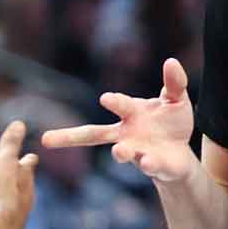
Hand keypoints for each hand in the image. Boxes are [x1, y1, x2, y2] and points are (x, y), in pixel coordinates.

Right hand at [0, 120, 38, 226]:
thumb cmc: (3, 192)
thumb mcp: (5, 162)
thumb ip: (11, 145)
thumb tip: (19, 123)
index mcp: (24, 180)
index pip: (28, 166)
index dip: (29, 161)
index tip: (32, 157)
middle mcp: (25, 200)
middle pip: (26, 188)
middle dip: (24, 181)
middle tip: (24, 176)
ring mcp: (17, 219)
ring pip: (18, 207)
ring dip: (15, 201)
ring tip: (13, 200)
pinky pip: (7, 223)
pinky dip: (4, 219)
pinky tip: (0, 225)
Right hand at [41, 58, 195, 182]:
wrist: (180, 152)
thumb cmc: (171, 122)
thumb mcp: (177, 99)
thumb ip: (174, 82)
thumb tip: (171, 61)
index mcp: (131, 113)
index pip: (120, 105)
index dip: (115, 102)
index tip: (106, 99)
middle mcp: (126, 134)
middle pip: (93, 134)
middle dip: (71, 136)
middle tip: (48, 140)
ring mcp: (137, 152)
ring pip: (122, 153)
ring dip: (120, 152)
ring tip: (119, 151)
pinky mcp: (153, 167)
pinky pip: (149, 165)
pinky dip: (149, 164)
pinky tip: (148, 162)